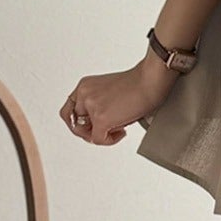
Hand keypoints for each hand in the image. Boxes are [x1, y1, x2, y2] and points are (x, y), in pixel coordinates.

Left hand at [60, 53, 177, 145]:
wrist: (151, 80)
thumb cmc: (139, 83)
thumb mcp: (109, 90)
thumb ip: (98, 103)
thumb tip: (98, 125)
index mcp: (85, 85)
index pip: (69, 109)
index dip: (80, 121)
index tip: (92, 125)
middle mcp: (84, 94)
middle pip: (75, 124)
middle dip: (90, 131)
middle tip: (106, 130)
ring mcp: (91, 106)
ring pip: (85, 134)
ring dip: (101, 135)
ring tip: (117, 128)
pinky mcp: (101, 119)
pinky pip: (99, 139)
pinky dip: (111, 140)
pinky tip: (122, 131)